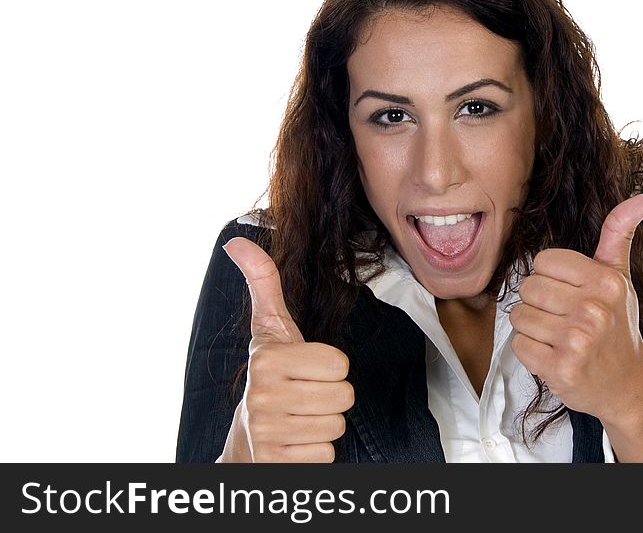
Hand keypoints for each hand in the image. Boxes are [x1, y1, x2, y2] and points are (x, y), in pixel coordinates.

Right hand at [221, 237, 353, 461]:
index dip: (331, 367)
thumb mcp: (270, 329)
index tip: (307, 370)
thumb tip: (237, 241)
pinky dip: (317, 451)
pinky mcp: (275, 462)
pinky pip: (327, 455)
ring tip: (300, 417)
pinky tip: (296, 441)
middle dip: (332, 397)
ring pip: (337, 426)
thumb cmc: (271, 375)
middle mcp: (262, 395)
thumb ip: (263, 283)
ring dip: (325, 424)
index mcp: (268, 358)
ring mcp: (267, 431)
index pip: (339, 363)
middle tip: (306, 396)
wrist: (247, 436)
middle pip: (344, 395)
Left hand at [509, 193, 642, 425]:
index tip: (570, 293)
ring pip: (519, 316)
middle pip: (528, 288)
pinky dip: (530, 352)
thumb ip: (620, 234)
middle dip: (539, 303)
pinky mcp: (560, 368)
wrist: (627, 384)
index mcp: (605, 281)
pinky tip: (553, 355)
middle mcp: (593, 309)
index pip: (543, 262)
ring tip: (559, 337)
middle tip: (564, 319)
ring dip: (532, 328)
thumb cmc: (617, 325)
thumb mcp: (620, 277)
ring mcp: (577, 340)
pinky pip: (518, 346)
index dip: (551, 278)